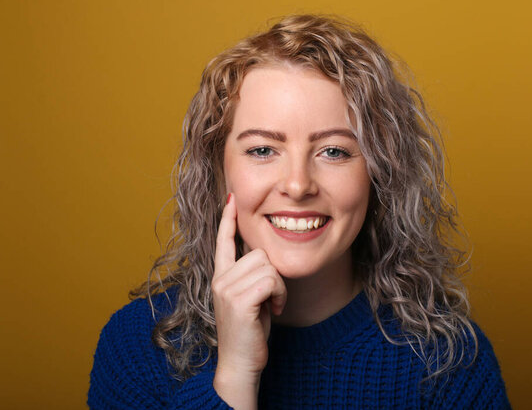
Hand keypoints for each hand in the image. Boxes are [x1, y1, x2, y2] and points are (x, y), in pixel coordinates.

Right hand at [211, 193, 286, 406]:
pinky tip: (274, 310)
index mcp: (221, 276)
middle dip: (275, 275)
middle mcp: (220, 279)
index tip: (231, 199)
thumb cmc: (249, 331)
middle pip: (260, 253)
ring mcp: (227, 289)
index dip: (228, 219)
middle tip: (272, 299)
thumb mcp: (248, 298)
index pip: (223, 241)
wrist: (240, 363)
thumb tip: (263, 257)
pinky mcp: (239, 300)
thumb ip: (250, 276)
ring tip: (272, 305)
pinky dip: (280, 295)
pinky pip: (272, 281)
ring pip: (268, 266)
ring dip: (279, 287)